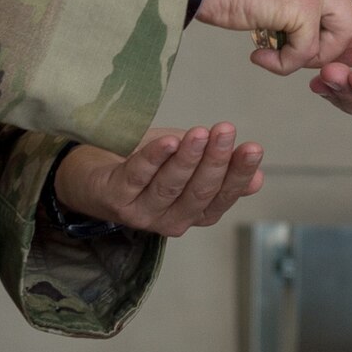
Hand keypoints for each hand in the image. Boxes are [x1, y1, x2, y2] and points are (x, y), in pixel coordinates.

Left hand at [53, 123, 263, 236]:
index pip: (223, 197)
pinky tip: (168, 141)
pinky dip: (153, 159)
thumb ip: (219, 174)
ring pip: (170, 187)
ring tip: (201, 133)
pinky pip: (137, 177)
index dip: (239, 174)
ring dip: (188, 159)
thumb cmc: (146, 167)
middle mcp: (170, 220)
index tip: (253, 148)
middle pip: (198, 193)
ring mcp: (141, 212)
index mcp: (194, 213)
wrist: (93, 174)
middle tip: (227, 131)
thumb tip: (259, 179)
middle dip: (216, 161)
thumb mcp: (188, 167)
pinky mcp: (115, 198)